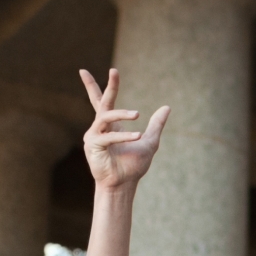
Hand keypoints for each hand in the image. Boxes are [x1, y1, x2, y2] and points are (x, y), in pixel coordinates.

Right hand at [80, 68, 168, 189]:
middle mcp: (100, 127)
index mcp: (110, 124)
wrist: (124, 184)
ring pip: (106, 116)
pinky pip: (109, 136)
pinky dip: (123, 136)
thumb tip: (166, 107)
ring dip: (122, 114)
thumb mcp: (149, 141)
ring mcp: (94, 135)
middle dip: (108, 86)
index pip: (102, 100)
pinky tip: (136, 137)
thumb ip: (156, 125)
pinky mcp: (93, 145)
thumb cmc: (133, 166)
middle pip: (101, 101)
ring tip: (137, 114)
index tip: (89, 70)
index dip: (97, 85)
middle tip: (115, 71)